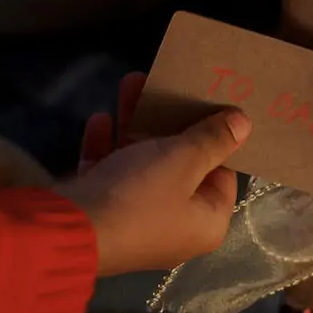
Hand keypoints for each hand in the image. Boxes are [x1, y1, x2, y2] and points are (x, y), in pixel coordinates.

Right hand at [58, 72, 247, 275]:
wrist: (67, 230)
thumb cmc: (140, 197)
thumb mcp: (184, 161)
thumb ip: (213, 139)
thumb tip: (245, 123)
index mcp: (205, 222)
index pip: (222, 175)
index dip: (216, 139)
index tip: (209, 104)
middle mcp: (173, 225)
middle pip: (178, 166)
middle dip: (168, 122)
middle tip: (166, 83)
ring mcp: (133, 219)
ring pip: (140, 163)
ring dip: (135, 124)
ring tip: (131, 82)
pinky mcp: (100, 212)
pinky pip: (109, 173)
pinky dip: (106, 146)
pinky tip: (100, 118)